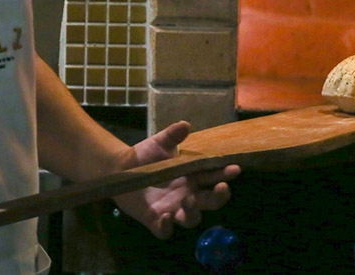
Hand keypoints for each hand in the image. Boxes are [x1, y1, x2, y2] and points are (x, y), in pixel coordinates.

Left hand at [111, 121, 239, 238]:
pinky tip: (165, 217)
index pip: (214, 177)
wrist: (120, 169)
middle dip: (219, 196)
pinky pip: (165, 231)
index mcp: (192, 177)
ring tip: (189, 200)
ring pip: (192, 218)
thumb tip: (185, 124)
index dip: (225, 174)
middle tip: (222, 187)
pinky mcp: (155, 220)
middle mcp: (187, 195)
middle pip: (210, 202)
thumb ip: (171, 136)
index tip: (234, 168)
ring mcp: (173, 209)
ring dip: (194, 212)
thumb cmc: (145, 156)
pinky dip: (167, 227)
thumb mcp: (159, 143)